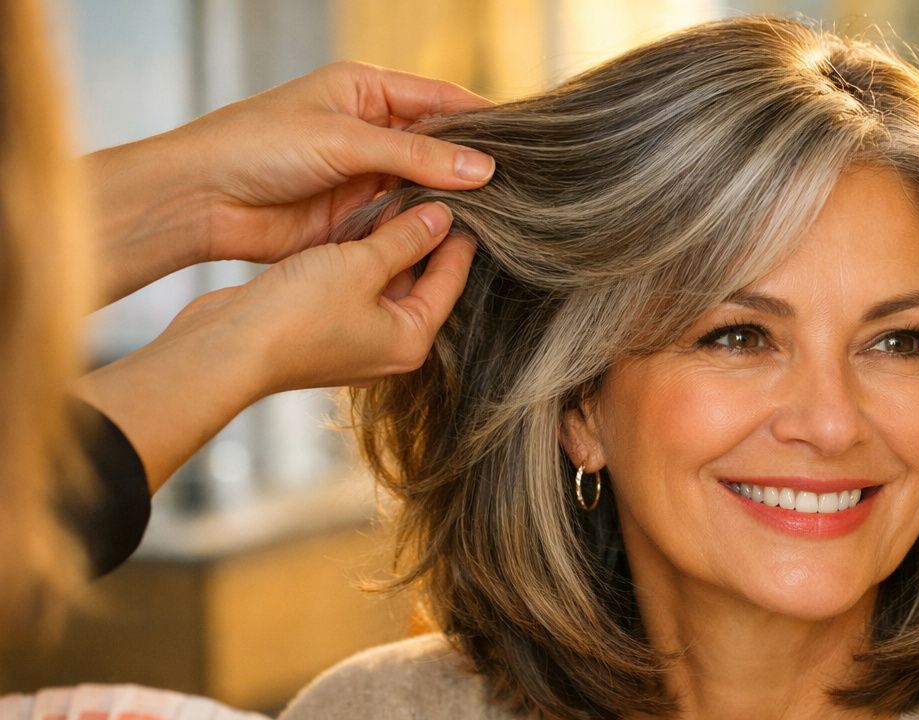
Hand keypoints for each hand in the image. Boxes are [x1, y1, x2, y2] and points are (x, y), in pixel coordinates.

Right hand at [76, 201, 473, 490]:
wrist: (229, 347)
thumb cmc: (297, 314)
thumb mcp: (361, 265)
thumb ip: (403, 240)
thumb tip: (440, 218)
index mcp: (411, 340)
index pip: (449, 283)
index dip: (458, 241)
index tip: (469, 207)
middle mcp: (389, 347)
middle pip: (420, 284)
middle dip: (424, 240)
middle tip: (433, 194)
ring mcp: (355, 341)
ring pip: (385, 283)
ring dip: (390, 245)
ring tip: (397, 198)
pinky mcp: (323, 330)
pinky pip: (354, 288)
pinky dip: (360, 259)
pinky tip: (357, 225)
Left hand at [89, 62, 492, 302]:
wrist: (203, 199)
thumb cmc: (259, 146)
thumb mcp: (345, 140)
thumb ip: (417, 155)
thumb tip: (485, 168)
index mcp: (365, 91)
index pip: (441, 99)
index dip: (483, 118)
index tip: (527, 141)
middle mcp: (370, 131)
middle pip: (440, 147)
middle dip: (475, 166)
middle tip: (524, 188)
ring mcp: (366, 177)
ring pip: (427, 188)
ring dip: (455, 203)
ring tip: (504, 218)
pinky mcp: (358, 219)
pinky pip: (406, 222)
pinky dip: (430, 231)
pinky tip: (462, 241)